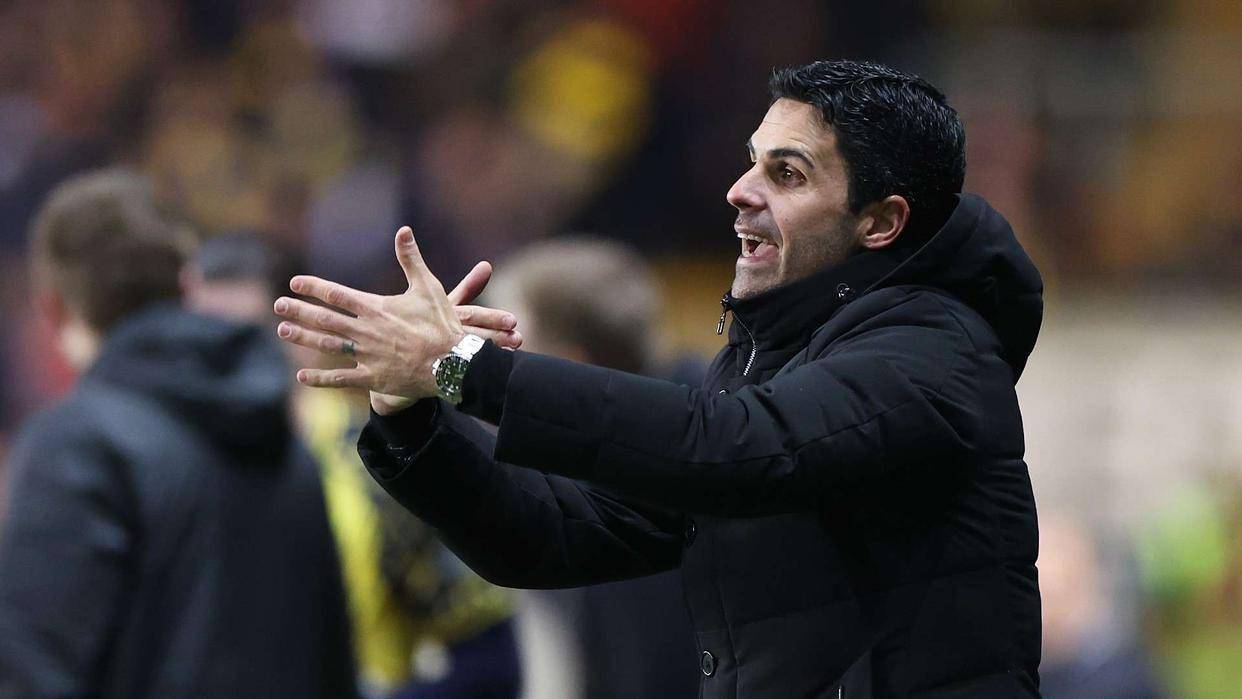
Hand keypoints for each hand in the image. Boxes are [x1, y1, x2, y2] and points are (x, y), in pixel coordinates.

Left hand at [273, 227, 521, 406]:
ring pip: (327, 345)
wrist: (453, 364)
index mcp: (376, 308)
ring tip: (283, 331)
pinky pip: (341, 378)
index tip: (295, 283)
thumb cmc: (442, 324)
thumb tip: (403, 230)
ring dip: (303, 337)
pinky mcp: (373, 378)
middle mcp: (366, 331)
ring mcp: (367, 356)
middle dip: (299, 310)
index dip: (314, 287)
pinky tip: (301, 376)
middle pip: (325, 318)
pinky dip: (320, 378)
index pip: (337, 294)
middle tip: (278, 305)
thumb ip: (411, 259)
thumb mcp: (428, 287)